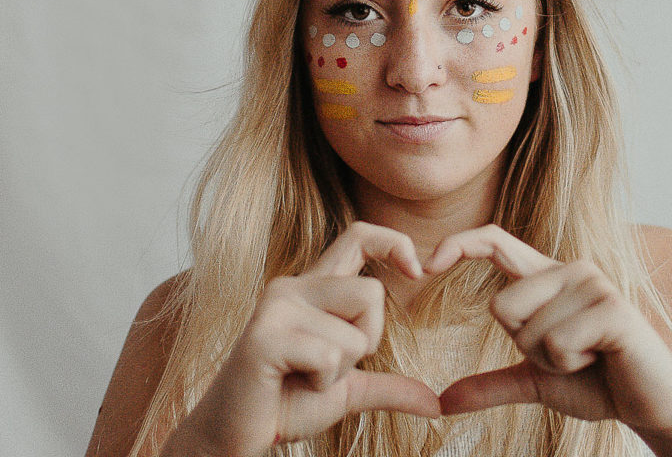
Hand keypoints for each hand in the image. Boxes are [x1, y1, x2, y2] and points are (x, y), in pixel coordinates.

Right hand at [180, 222, 439, 456]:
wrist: (234, 435)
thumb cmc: (286, 403)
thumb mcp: (345, 390)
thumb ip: (388, 386)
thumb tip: (436, 403)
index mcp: (312, 288)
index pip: (358, 236)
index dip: (393, 242)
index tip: (417, 270)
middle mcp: (293, 286)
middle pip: (371, 293)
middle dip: (366, 340)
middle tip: (328, 366)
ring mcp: (276, 308)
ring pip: (353, 331)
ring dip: (340, 369)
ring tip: (303, 376)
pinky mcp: (265, 336)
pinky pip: (329, 355)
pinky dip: (322, 382)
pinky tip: (291, 384)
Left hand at [430, 225, 671, 438]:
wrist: (651, 403)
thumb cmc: (595, 382)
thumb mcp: (534, 380)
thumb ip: (489, 384)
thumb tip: (442, 402)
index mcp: (546, 276)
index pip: (494, 241)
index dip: (458, 244)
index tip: (425, 264)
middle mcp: (568, 269)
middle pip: (502, 307)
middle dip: (526, 347)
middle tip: (567, 353)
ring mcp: (592, 283)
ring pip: (528, 330)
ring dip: (551, 360)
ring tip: (588, 356)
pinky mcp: (612, 308)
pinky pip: (557, 343)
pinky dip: (570, 364)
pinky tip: (601, 360)